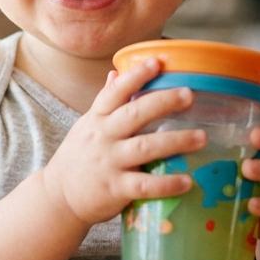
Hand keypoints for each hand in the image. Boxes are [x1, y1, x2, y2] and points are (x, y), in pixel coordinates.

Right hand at [41, 58, 202, 225]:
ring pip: (144, 148)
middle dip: (163, 102)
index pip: (115, 92)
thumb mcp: (87, 125)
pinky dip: (166, 184)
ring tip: (201, 137)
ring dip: (175, 141)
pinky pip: (144, 185)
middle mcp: (103, 137)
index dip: (135, 76)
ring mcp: (109, 162)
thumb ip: (105, 101)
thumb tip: (117, 72)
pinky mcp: (115, 189)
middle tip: (189, 95)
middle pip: (134, 114)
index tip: (156, 62)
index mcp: (98, 119)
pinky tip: (187, 181)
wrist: (58, 197)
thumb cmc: (79, 157)